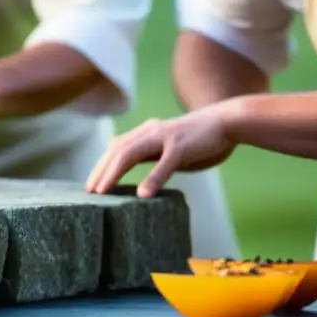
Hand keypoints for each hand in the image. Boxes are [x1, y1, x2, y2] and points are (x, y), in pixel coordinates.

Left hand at [85, 107, 235, 197]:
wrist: (226, 121)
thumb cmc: (198, 139)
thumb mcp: (168, 147)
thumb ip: (150, 155)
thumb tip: (131, 172)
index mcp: (147, 133)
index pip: (116, 147)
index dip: (101, 165)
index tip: (90, 184)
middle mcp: (151, 132)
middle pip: (117, 150)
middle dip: (101, 170)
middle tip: (89, 191)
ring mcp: (165, 138)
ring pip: (131, 154)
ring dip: (114, 173)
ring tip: (103, 191)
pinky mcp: (182, 146)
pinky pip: (164, 164)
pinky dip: (152, 178)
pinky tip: (143, 194)